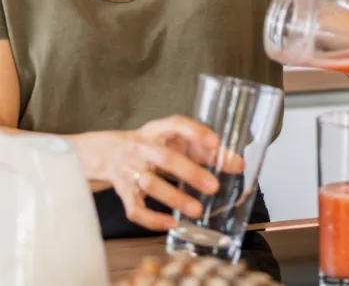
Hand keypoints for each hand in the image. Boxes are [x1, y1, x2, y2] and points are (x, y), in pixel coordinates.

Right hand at [66, 116, 222, 230]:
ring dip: (174, 197)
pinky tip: (172, 223)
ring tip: (197, 210)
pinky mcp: (123, 191)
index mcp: (156, 130)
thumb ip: (207, 152)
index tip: (215, 143)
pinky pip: (135, 208)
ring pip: (149, 184)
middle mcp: (140, 148)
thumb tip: (238, 164)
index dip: (195, 132)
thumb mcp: (175, 141)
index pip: (175, 124)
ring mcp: (129, 170)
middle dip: (189, 172)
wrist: (109, 152)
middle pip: (164, 158)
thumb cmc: (153, 146)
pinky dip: (152, 219)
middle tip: (213, 186)